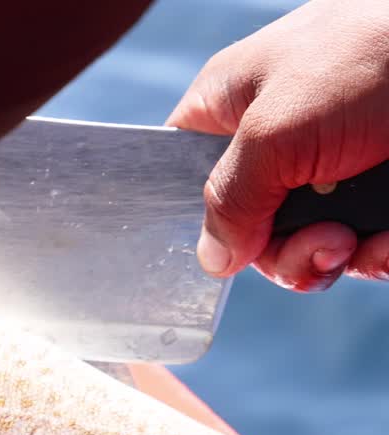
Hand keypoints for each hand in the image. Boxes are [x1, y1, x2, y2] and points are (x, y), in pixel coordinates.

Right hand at [167, 0, 388, 290]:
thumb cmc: (368, 55)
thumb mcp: (274, 129)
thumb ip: (229, 198)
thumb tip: (212, 260)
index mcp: (232, 108)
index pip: (184, 175)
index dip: (196, 217)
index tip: (229, 243)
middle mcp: (280, 142)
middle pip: (252, 228)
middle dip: (282, 251)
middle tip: (321, 241)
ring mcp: (335, 168)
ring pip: (311, 246)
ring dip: (333, 258)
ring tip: (358, 242)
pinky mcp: (380, 190)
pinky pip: (366, 248)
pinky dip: (377, 256)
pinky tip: (386, 245)